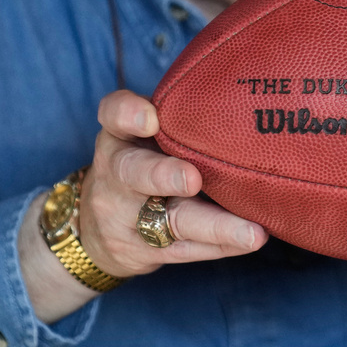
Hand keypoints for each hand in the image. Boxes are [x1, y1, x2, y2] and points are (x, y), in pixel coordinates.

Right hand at [19, 89, 267, 323]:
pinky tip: (250, 240)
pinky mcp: (146, 251)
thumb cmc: (139, 162)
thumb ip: (174, 115)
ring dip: (215, 227)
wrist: (94, 229)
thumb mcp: (140, 135)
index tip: (150, 118)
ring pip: (170, 222)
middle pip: (133, 173)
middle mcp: (115, 175)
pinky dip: (222, 245)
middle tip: (193, 178)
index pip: (114, 115)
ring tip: (251, 232)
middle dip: (163, 175)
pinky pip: (187, 250)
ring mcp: (127, 218)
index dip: (128, 114)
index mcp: (118, 136)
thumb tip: (241, 94)